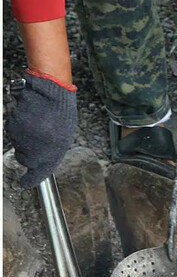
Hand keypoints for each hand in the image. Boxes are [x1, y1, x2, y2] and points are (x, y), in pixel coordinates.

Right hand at [7, 70, 76, 187]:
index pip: (40, 172)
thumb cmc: (60, 113)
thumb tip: (43, 159)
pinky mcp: (14, 126)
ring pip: (19, 145)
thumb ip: (52, 151)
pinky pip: (13, 133)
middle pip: (25, 159)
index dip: (31, 179)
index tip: (25, 183)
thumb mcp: (63, 138)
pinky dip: (20, 129)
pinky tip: (29, 121)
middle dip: (28, 154)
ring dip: (25, 140)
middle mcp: (36, 147)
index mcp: (53, 153)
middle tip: (35, 142)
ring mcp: (23, 137)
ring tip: (36, 127)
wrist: (50, 93)